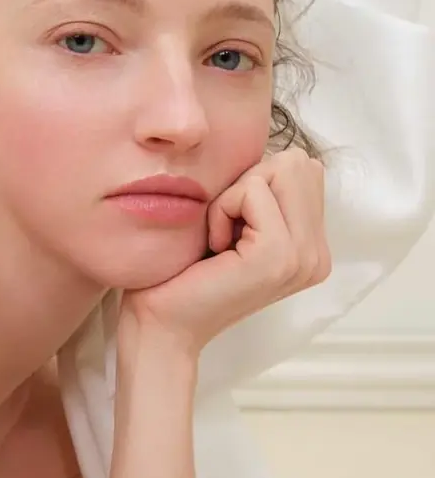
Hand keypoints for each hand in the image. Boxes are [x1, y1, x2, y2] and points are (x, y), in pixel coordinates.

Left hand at [117, 149, 331, 356]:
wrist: (160, 325)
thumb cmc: (182, 273)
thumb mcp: (233, 224)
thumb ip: (263, 194)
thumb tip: (272, 152)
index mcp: (312, 248)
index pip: (303, 167)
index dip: (256, 181)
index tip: (231, 226)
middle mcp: (317, 255)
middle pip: (297, 161)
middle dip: (249, 182)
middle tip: (224, 229)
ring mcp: (303, 257)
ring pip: (279, 169)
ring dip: (235, 195)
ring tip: (220, 238)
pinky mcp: (278, 256)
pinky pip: (251, 191)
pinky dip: (222, 209)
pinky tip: (213, 247)